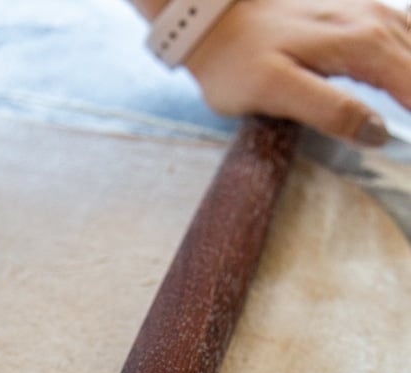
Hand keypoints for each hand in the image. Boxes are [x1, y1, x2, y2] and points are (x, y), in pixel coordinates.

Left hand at [186, 0, 410, 144]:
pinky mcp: (354, 11)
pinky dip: (409, 55)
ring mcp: (365, 10)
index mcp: (361, 44)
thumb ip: (329, 110)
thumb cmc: (236, 60)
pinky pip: (401, 30)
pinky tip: (405, 73)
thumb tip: (378, 132)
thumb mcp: (275, 91)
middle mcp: (372, 20)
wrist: (209, 17)